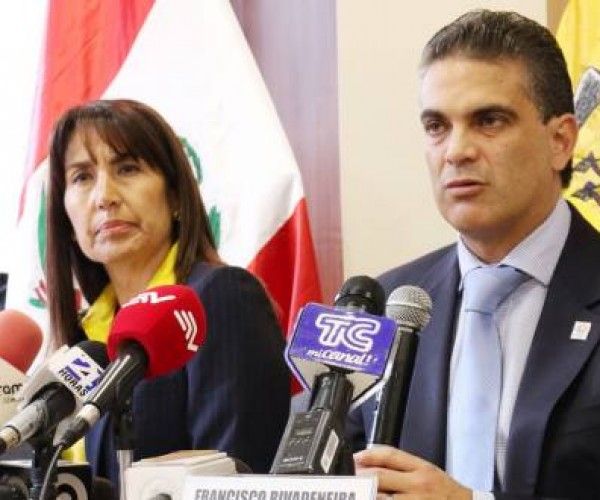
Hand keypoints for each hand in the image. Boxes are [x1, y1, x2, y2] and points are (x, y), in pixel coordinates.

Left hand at [354, 445, 471, 499]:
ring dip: (364, 494)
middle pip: (380, 476)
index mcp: (421, 468)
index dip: (367, 455)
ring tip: (353, 493)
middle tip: (347, 480)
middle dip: (359, 477)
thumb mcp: (427, 471)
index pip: (389, 454)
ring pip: (380, 497)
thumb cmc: (445, 493)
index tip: (354, 458)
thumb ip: (401, 465)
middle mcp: (418, 485)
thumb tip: (367, 458)